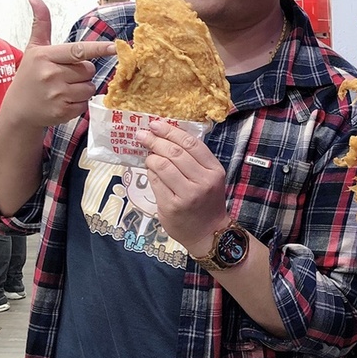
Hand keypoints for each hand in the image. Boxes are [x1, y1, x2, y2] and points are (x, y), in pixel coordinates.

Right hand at [1, 0, 115, 129]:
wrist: (18, 111)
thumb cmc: (29, 78)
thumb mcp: (33, 50)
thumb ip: (41, 26)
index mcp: (45, 56)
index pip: (78, 50)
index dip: (98, 48)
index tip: (115, 47)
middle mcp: (51, 75)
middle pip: (88, 70)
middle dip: (82, 73)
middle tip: (64, 76)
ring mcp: (57, 95)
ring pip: (90, 88)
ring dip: (82, 89)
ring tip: (63, 90)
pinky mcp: (63, 111)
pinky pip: (85, 104)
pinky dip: (78, 104)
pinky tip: (63, 102)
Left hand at [136, 121, 228, 253]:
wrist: (208, 233)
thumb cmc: (206, 202)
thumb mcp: (209, 178)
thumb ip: (194, 160)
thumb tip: (166, 136)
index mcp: (214, 171)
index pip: (191, 144)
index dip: (171, 131)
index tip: (156, 124)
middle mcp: (203, 182)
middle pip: (174, 153)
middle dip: (155, 140)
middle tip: (142, 135)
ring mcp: (187, 195)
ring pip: (162, 166)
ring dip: (151, 157)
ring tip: (147, 155)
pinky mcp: (171, 206)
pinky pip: (155, 182)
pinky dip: (150, 173)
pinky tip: (150, 170)